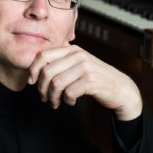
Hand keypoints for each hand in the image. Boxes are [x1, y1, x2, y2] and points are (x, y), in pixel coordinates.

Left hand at [28, 45, 142, 120]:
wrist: (120, 89)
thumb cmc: (95, 79)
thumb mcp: (78, 65)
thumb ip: (61, 63)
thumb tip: (35, 70)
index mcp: (72, 49)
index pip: (43, 55)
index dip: (33, 70)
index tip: (32, 82)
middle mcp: (78, 55)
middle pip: (47, 71)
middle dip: (42, 88)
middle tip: (45, 98)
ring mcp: (85, 67)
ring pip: (56, 83)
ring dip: (53, 97)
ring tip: (56, 103)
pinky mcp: (91, 80)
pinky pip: (69, 92)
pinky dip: (67, 100)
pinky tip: (71, 102)